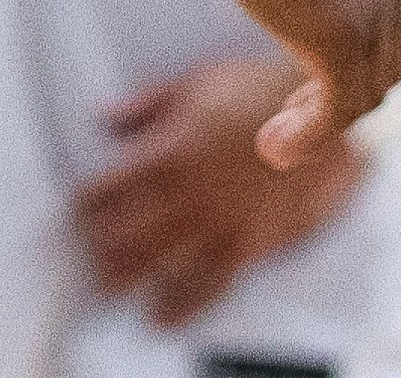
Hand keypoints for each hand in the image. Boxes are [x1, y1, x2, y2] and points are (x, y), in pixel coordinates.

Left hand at [75, 52, 368, 326]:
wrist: (321, 114)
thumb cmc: (261, 91)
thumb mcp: (197, 82)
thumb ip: (148, 105)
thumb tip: (106, 119)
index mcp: (167, 151)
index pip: (105, 190)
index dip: (84, 205)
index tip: (79, 210)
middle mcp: (185, 194)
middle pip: (121, 236)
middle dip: (97, 248)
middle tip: (89, 253)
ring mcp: (216, 223)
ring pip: (155, 265)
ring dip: (126, 279)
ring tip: (110, 286)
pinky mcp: (247, 244)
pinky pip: (207, 286)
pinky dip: (181, 306)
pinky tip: (163, 317)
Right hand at [180, 0, 400, 168]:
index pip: (398, 12)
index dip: (366, 46)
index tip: (316, 65)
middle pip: (392, 53)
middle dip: (351, 86)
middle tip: (300, 106)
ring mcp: (377, 10)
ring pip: (370, 89)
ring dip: (327, 119)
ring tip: (282, 136)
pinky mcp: (344, 42)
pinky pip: (340, 110)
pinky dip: (310, 136)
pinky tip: (276, 147)